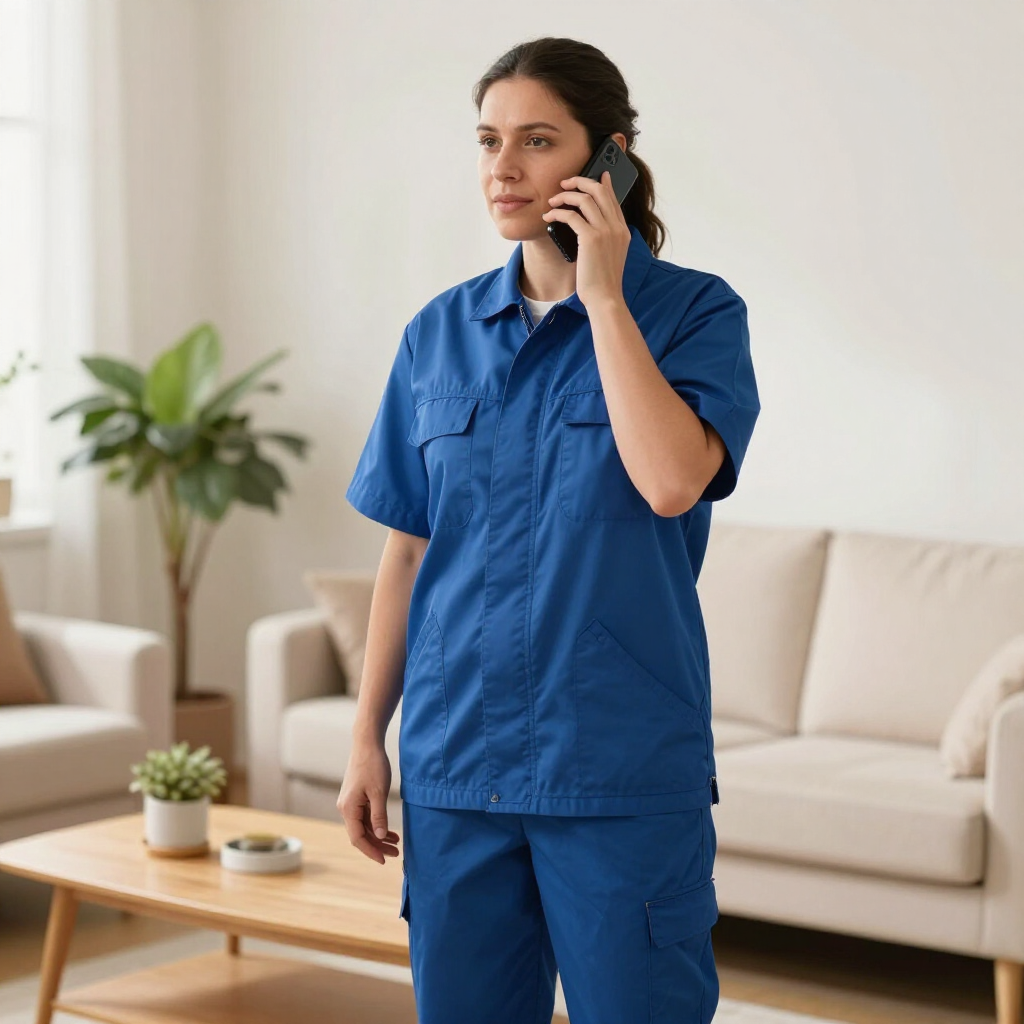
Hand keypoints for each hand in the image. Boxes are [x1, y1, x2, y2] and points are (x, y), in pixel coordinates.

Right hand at [337, 740, 399, 863]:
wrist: (367, 744)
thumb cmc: (373, 766)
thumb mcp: (379, 792)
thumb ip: (379, 816)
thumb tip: (379, 836)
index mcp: (348, 808)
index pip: (357, 838)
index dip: (371, 851)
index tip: (385, 860)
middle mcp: (345, 808)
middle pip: (360, 834)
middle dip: (377, 845)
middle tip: (396, 854)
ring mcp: (350, 803)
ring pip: (363, 826)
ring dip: (378, 836)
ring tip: (396, 844)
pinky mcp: (356, 797)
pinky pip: (365, 817)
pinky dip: (377, 824)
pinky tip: (390, 830)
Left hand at [542, 170, 630, 309]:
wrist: (605, 298)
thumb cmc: (603, 282)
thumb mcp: (609, 256)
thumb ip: (605, 239)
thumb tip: (589, 229)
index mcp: (622, 231)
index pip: (613, 198)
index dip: (603, 184)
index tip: (597, 174)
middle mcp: (616, 227)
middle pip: (599, 190)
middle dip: (580, 181)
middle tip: (565, 183)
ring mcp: (605, 231)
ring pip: (585, 198)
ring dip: (565, 196)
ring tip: (553, 201)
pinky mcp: (591, 238)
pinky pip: (571, 216)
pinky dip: (557, 213)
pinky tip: (549, 217)